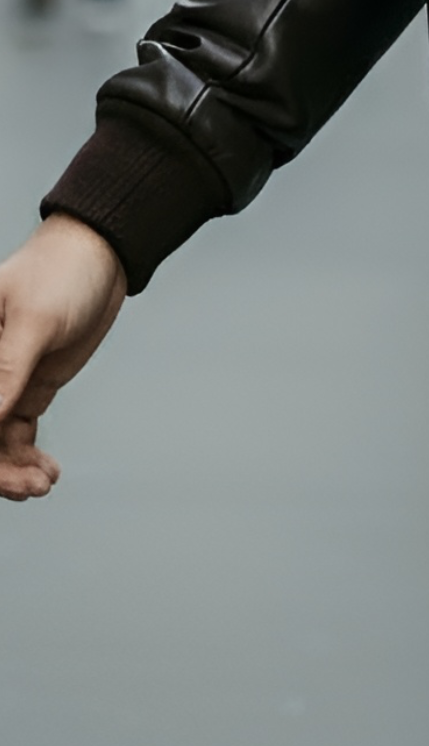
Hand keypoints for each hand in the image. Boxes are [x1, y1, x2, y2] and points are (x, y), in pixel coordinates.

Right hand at [0, 216, 127, 500]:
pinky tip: (49, 473)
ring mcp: (0, 380)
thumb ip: (5, 368)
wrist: (102, 256)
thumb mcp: (34, 319)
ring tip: (43, 485)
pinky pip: (15, 435)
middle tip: (26, 488)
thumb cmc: (61, 271)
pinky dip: (28, 458)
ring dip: (12, 470)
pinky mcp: (24, 387)